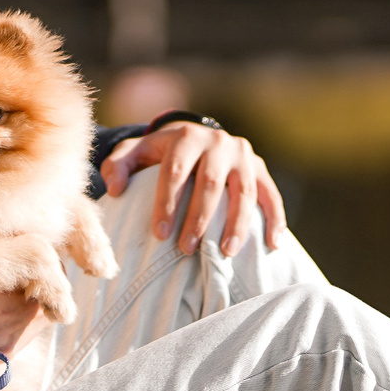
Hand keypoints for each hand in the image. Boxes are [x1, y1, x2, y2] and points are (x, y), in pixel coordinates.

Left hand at [100, 122, 286, 255]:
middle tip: (186, 250)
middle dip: (199, 219)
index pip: (175, 172)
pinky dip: (275, 219)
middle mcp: (218, 142)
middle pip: (210, 183)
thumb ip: (118, 166)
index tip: (158, 234)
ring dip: (237, 224)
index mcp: (185, 137)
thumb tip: (114, 190)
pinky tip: (273, 245)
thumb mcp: (136, 152)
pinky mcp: (261, 168)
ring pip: (244, 191)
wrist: (197, 138)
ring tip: (226, 253)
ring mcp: (243, 155)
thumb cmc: (161, 154)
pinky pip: (271, 195)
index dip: (167, 203)